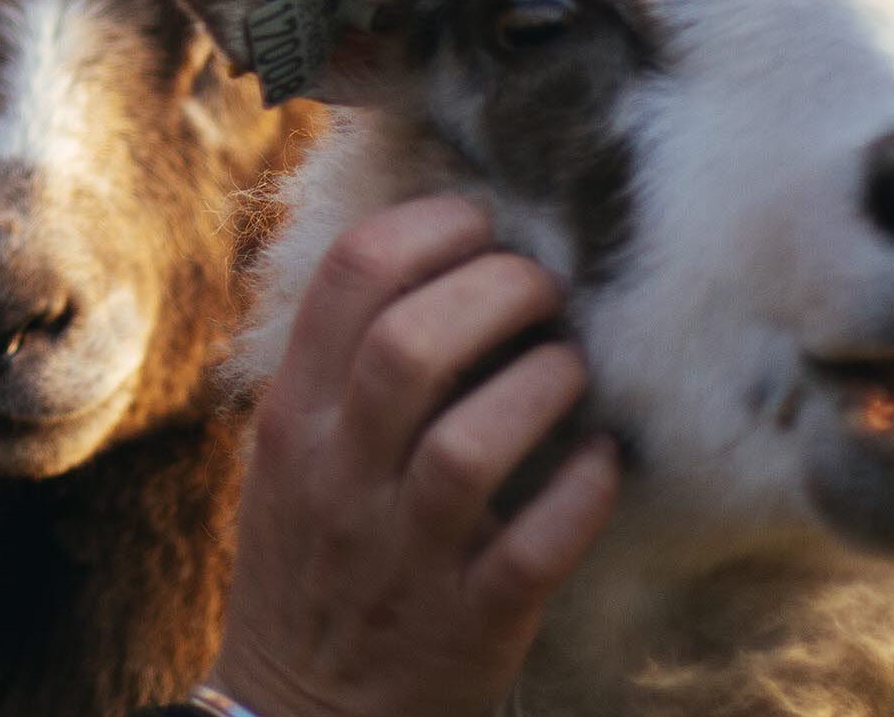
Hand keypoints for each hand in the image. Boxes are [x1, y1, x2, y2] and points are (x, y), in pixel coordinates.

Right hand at [209, 196, 620, 716]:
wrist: (297, 711)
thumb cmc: (314, 560)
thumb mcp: (290, 456)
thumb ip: (339, 370)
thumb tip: (437, 260)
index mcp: (293, 420)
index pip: (345, 279)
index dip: (427, 228)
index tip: (478, 225)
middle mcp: (338, 477)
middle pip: (409, 345)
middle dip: (496, 291)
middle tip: (542, 287)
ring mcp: (402, 553)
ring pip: (473, 444)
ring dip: (543, 387)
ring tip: (571, 369)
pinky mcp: (470, 622)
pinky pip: (537, 547)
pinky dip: (583, 492)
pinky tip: (603, 463)